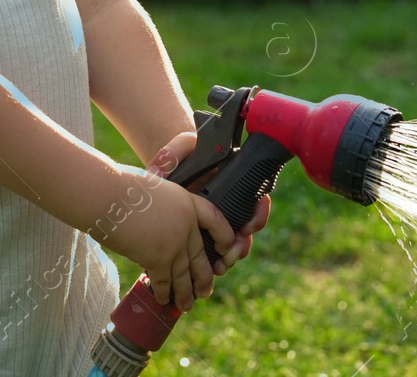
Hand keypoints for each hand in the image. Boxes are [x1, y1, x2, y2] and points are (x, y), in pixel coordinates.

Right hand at [98, 161, 234, 312]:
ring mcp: (174, 243)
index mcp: (187, 201)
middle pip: (200, 256)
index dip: (224, 235)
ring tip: (185, 305)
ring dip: (185, 293)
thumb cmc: (121, 187)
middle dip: (203, 278)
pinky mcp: (158, 258)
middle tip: (205, 290)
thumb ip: (164, 207)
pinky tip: (162, 299)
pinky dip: (163, 292)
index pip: (216, 219)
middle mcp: (186, 224)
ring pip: (184, 275)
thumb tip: (160, 223)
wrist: (106, 195)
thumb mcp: (153, 188)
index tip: (223, 248)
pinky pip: (164, 281)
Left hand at [147, 131, 271, 276]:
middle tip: (230, 253)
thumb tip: (159, 173)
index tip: (247, 227)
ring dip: (230, 257)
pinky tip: (205, 269)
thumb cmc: (179, 154)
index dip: (258, 215)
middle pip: (247, 229)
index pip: (256, 201)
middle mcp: (230, 204)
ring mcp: (217, 221)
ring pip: (233, 245)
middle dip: (241, 245)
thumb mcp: (178, 147)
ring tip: (218, 267)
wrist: (169, 166)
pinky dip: (214, 261)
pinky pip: (215, 251)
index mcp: (232, 183)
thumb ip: (173, 153)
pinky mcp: (204, 233)